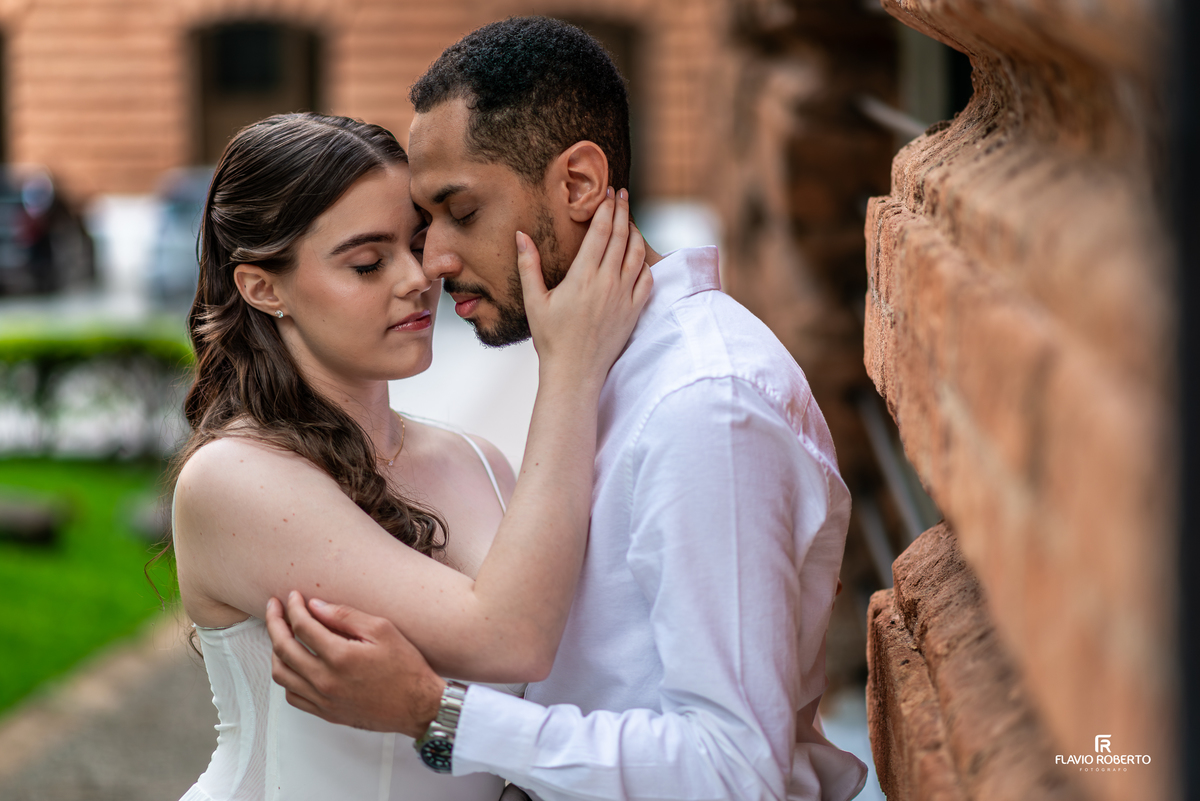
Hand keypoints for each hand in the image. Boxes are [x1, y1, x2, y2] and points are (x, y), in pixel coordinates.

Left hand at [265, 592, 445, 736]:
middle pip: (283, 648)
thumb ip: (345, 616)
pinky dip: (287, 677)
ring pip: (281, 674)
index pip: (302, 626)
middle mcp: (325, 680)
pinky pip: (293, 695)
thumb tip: (315, 606)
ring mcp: (323, 699)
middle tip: (274, 607)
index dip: (294, 607)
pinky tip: (294, 664)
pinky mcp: (326, 712)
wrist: (418, 706)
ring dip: (275, 650)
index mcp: (340, 657)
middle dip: (275, 623)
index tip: (294, 596)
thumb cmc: (406, 667)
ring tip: (281, 634)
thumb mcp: (383, 630)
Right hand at [517, 187, 651, 384]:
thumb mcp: (533, 301)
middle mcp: (608, 283)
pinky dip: (645, 262)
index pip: (601, 231)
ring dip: (636, 232)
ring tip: (630, 220)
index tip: (608, 192)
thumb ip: (529, 265)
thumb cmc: (550, 338)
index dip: (606, 207)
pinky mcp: (634, 311)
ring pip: (637, 254)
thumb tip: (521, 234)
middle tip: (622, 194)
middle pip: (621, 236)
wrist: (575, 372)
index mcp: (583, 277)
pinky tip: (638, 256)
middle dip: (623, 211)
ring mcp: (624, 297)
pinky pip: (647, 279)